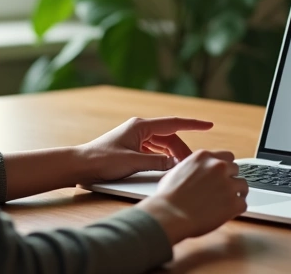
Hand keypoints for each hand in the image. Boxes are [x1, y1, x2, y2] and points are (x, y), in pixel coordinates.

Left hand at [77, 116, 212, 182]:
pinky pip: (153, 150)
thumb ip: (157, 163)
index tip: (209, 125)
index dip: (193, 124)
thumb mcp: (134, 162)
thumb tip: (175, 164)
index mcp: (141, 126)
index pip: (173, 123)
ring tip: (180, 167)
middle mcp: (139, 128)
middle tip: (192, 164)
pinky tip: (165, 167)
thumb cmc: (103, 161)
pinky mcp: (130, 146)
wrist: (80, 165)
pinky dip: (162, 157)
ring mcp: (135, 137)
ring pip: (161, 144)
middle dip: (182, 149)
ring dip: (172, 154)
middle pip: (169, 137)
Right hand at [138, 149, 248, 243]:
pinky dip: (236, 209)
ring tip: (226, 203)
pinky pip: (243, 204)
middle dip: (230, 179)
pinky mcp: (233, 202)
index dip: (224, 168)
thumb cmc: (168, 197)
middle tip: (222, 191)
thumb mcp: (178, 170)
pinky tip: (226, 213)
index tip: (222, 175)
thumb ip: (194, 168)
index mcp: (204, 157)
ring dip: (236, 193)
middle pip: (236, 169)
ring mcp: (228, 184)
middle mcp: (218, 166)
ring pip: (243, 185)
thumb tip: (199, 173)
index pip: (226, 156)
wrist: (169, 214)